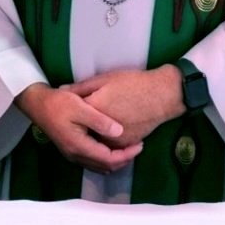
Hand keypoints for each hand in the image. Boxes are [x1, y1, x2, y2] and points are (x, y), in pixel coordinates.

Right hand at [16, 82, 143, 174]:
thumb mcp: (81, 107)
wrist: (38, 104)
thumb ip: (100, 121)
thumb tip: (120, 132)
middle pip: (105, 166)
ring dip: (116, 160)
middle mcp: (76, 155)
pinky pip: (93, 161)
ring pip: (99, 166)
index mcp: (79, 146)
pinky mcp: (71, 150)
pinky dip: (106, 158)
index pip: (109, 158)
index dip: (127, 154)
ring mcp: (72, 155)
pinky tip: (112, 147)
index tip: (140, 144)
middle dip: (124, 159)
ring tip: (129, 148)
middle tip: (138, 146)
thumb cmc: (59, 103)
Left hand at [67, 66, 184, 145]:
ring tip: (95, 123)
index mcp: (94, 109)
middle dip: (79, 124)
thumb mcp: (105, 79)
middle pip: (82, 129)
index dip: (70, 107)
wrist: (161, 96)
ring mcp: (114, 140)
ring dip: (91, 135)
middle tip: (81, 116)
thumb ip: (82, 87)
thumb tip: (63, 90)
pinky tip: (108, 129)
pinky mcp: (125, 144)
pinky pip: (110, 145)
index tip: (68, 104)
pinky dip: (106, 140)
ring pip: (95, 141)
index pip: (72, 111)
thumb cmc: (133, 83)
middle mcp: (101, 128)